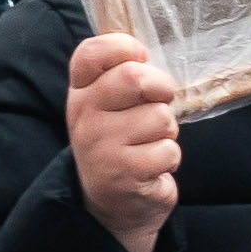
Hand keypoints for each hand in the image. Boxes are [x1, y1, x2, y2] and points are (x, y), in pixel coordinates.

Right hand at [65, 33, 183, 251]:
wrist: (111, 204)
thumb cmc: (122, 142)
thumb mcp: (111, 105)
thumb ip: (122, 74)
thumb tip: (143, 51)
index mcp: (81, 92)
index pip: (92, 53)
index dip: (125, 47)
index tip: (140, 60)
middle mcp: (84, 116)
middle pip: (135, 77)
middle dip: (162, 88)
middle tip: (158, 104)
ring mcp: (101, 146)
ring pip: (161, 116)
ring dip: (167, 131)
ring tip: (149, 144)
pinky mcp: (124, 173)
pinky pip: (169, 150)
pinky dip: (169, 158)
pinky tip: (150, 167)